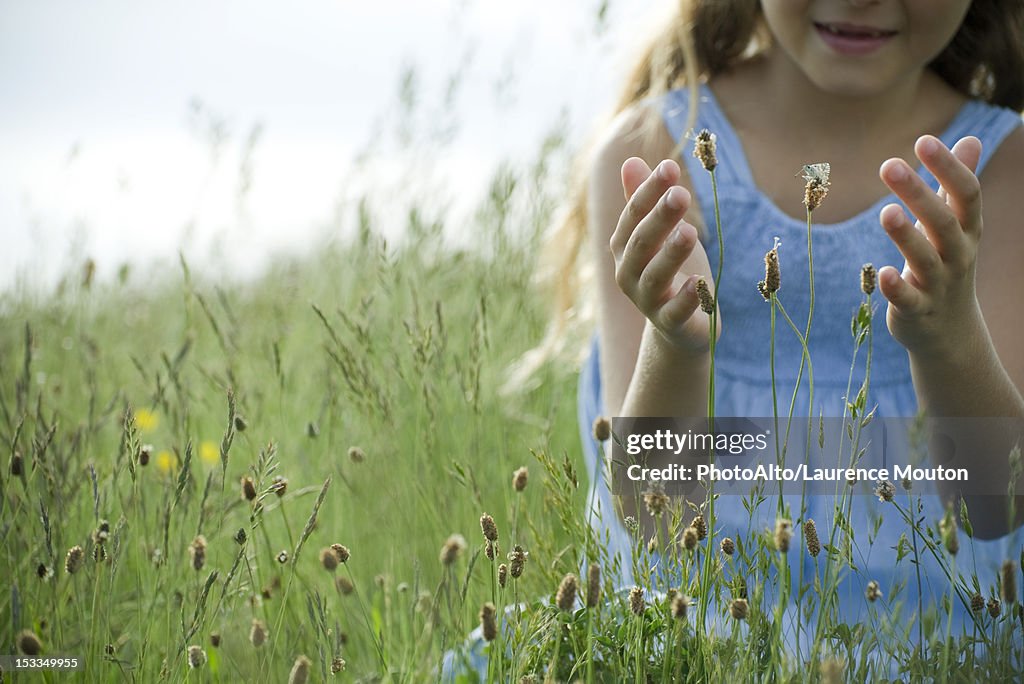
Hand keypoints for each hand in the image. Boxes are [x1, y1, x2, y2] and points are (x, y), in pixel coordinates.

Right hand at [610, 157, 713, 353]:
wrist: (679, 326)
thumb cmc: (671, 269)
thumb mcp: (660, 233)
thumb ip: (642, 202)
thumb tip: (629, 160)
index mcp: (624, 247)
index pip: (632, 215)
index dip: (649, 191)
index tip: (671, 167)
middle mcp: (629, 273)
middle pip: (641, 242)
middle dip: (659, 218)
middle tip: (681, 193)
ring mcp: (647, 301)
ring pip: (655, 276)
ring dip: (671, 254)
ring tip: (690, 231)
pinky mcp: (671, 323)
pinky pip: (675, 312)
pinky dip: (686, 298)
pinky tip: (699, 283)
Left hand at [878, 135, 985, 354]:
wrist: (948, 330)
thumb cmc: (946, 264)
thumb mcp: (956, 225)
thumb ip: (956, 185)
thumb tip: (970, 138)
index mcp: (967, 230)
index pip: (966, 194)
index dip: (948, 167)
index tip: (924, 140)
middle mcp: (957, 255)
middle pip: (943, 222)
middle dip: (919, 193)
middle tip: (889, 164)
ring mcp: (938, 284)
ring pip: (925, 259)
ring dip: (906, 236)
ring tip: (886, 212)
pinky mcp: (916, 310)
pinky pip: (908, 299)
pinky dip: (896, 287)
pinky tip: (881, 273)